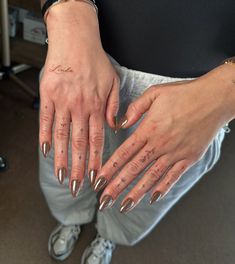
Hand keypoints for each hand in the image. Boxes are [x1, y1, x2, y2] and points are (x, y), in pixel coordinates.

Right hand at [39, 2, 119, 196]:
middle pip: (79, 143)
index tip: (95, 176)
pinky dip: (44, 136)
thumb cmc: (95, 60)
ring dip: (61, 158)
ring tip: (61, 176)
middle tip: (77, 187)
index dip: (96, 160)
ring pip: (62, 136)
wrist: (76, 39)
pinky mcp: (48, 95)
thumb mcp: (113, 81)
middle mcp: (80, 107)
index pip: (98, 140)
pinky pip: (45, 120)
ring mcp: (63, 102)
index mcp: (97, 106)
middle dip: (78, 168)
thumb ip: (115, 106)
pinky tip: (45, 151)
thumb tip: (114, 127)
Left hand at [95, 65, 234, 212]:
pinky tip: (152, 198)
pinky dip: (163, 188)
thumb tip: (121, 123)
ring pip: (151, 177)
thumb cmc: (184, 94)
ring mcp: (175, 153)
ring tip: (124, 206)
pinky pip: (173, 177)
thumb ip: (135, 108)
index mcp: (148, 129)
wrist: (214, 98)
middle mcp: (159, 144)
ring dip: (136, 193)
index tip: (98, 181)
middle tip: (104, 201)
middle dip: (117, 187)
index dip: (109, 168)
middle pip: (134, 169)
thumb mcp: (154, 93)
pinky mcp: (189, 158)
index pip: (123, 153)